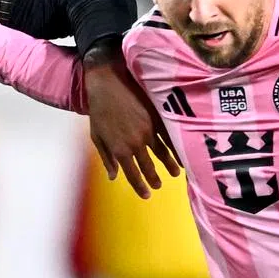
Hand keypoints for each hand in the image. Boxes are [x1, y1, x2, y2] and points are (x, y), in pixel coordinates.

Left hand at [83, 42, 180, 198]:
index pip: (132, 174)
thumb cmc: (99, 110)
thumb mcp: (97, 137)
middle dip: (154, 178)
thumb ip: (106, 158)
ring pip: (163, 153)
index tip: (146, 195)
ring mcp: (148, 131)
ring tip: (176, 173)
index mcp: (120, 150)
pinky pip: (169, 136)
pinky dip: (176, 147)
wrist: (108, 82)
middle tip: (158, 186)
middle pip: (148, 166)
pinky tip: (181, 152)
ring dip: (170, 165)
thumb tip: (113, 177)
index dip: (140, 187)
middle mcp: (136, 144)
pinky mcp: (157, 117)